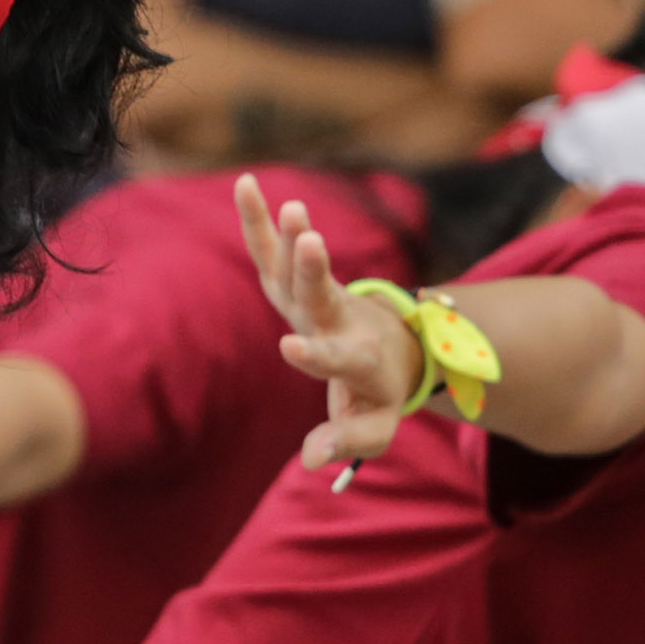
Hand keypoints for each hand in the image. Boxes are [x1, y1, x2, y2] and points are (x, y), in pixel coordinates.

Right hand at [236, 171, 421, 471]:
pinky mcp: (302, 281)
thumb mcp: (376, 426)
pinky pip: (275, 251)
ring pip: (302, 268)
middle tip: (308, 239)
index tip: (291, 347)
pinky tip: (245, 184)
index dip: (315, 355)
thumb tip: (312, 460)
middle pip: (323, 296)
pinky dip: (259, 221)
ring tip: (289, 205)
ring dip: (292, 236)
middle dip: (313, 271)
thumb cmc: (379, 394)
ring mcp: (320, 297)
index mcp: (356, 359)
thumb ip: (348, 442)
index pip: (335, 358)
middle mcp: (338, 322)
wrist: (399, 349)